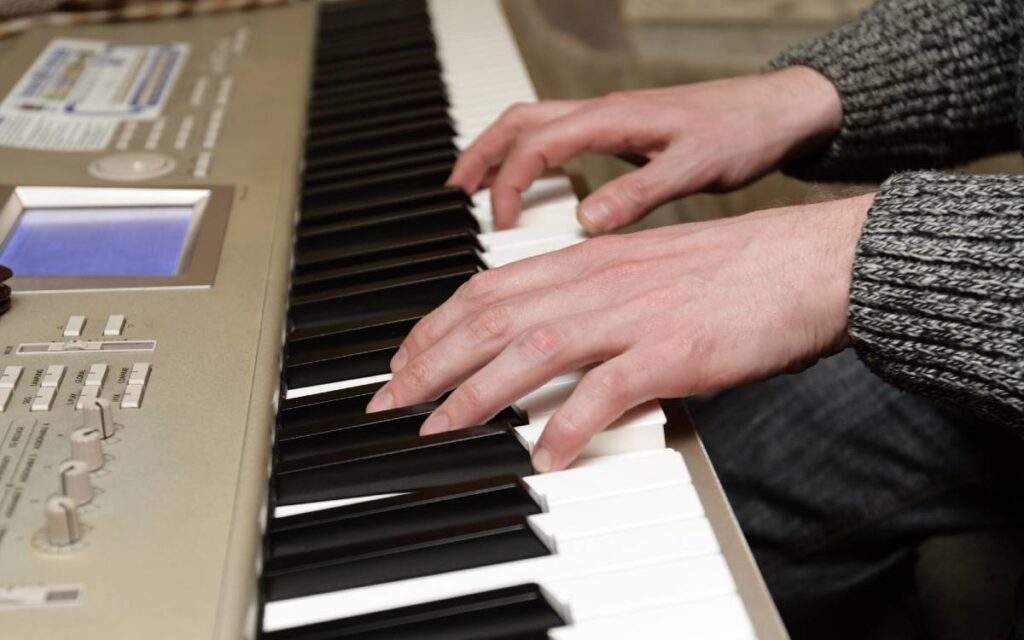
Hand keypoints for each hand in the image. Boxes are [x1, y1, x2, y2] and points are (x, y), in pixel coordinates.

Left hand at [366, 194, 873, 471]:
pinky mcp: (673, 352)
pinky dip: (568, 427)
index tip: (406, 357)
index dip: (437, 324)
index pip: (490, 288)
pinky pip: (605, 393)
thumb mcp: (646, 270)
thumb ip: (592, 298)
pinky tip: (544, 456)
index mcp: (591, 259)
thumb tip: (546, 340)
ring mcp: (635, 315)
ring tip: (438, 428)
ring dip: (475, 393)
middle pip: (493, 318)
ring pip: (531, 350)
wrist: (811, 261)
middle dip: (431, 360)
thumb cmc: (734, 270)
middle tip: (392, 400)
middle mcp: (600, 281)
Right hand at [448, 65, 841, 231]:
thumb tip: (585, 221)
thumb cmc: (741, 133)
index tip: (500, 225)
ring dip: (500, 152)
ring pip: (534, 125)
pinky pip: (558, 137)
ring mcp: (609, 118)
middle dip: (480, 156)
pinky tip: (536, 185)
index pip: (535, 145)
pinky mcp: (621, 130)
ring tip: (476, 189)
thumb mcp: (693, 169)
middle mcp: (602, 112)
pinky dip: (531, 157)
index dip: (508, 184)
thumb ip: (638, 195)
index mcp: (611, 118)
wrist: (778, 111)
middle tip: (455, 195)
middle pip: (518, 123)